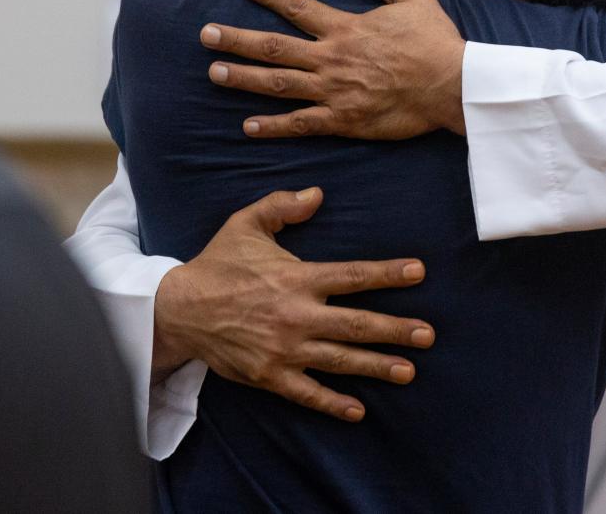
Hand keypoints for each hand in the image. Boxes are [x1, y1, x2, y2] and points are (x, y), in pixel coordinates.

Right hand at [153, 187, 434, 421]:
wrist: (177, 311)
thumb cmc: (217, 264)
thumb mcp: (245, 224)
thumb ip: (282, 206)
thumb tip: (318, 194)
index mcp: (297, 279)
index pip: (352, 275)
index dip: (387, 273)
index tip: (419, 271)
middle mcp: (296, 316)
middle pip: (356, 324)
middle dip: (395, 329)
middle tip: (429, 334)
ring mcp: (284, 349)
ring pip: (339, 360)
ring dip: (376, 366)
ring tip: (409, 371)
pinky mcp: (269, 375)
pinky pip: (306, 393)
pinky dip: (332, 403)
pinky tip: (358, 411)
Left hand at [201, 0, 466, 138]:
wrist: (452, 86)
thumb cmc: (436, 42)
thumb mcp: (415, 0)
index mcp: (346, 28)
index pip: (299, 8)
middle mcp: (332, 58)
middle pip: (274, 47)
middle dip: (237, 39)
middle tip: (206, 34)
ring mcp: (334, 91)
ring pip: (277, 84)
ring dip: (243, 78)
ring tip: (214, 73)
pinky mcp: (343, 120)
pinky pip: (300, 123)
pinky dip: (272, 125)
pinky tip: (247, 125)